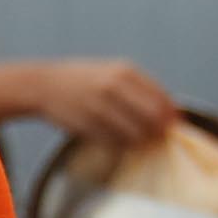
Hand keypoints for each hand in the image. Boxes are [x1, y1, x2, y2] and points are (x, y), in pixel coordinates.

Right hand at [0, 59, 178, 145]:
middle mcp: (113, 87)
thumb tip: (173, 112)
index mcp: (124, 71)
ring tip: (137, 139)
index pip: (161, 99)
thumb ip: (142, 88)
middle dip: (158, 131)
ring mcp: (99, 107)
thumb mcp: (113, 72)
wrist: (44, 85)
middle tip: (157, 137)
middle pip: (151, 119)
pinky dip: (121, 146)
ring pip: (135, 134)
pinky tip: (118, 140)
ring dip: (140, 141)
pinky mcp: (87, 125)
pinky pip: (115, 143)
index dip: (170, 115)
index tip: (172, 124)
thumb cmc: (85, 80)